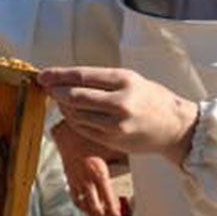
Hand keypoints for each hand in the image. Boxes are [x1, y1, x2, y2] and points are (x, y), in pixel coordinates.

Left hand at [39, 66, 198, 164]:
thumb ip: (100, 80)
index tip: (43, 75)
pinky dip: (74, 121)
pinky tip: (73, 114)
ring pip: (76, 115)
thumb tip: (65, 79)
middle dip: (56, 92)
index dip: (58, 76)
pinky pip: (84, 129)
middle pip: (75, 97)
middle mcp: (121, 102)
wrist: (174, 126)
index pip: (82, 76)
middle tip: (47, 88)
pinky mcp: (113, 140)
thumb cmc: (150, 98)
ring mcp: (116, 124)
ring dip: (64, 107)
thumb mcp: (130, 79)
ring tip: (62, 100)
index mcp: (125, 80)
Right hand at [52, 120, 125, 215]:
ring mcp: (76, 181)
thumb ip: (124, 158)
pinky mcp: (69, 179)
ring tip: (102, 213)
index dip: (114, 212)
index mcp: (98, 174)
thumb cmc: (89, 136)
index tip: (120, 214)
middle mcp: (86, 180)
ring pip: (83, 206)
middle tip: (114, 215)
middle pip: (95, 209)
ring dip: (93, 212)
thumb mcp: (111, 146)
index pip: (107, 201)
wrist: (67, 131)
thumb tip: (140, 163)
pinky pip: (75, 198)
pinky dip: (82, 204)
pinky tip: (89, 203)